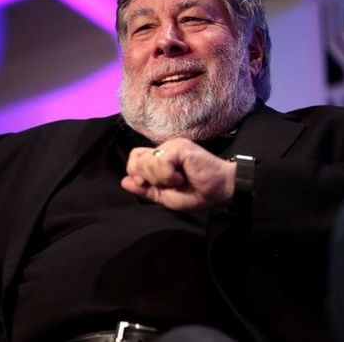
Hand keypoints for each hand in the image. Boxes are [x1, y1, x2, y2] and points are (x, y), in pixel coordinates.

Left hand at [121, 138, 235, 209]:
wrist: (220, 191)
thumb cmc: (197, 194)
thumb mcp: (165, 196)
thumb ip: (145, 189)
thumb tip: (124, 181)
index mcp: (161, 158)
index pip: (135, 157)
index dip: (136, 173)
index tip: (149, 186)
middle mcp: (165, 148)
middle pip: (136, 157)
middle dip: (146, 177)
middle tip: (166, 183)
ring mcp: (172, 146)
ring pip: (147, 161)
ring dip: (160, 178)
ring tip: (178, 180)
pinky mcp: (180, 147)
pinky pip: (161, 162)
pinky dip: (168, 175)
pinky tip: (182, 177)